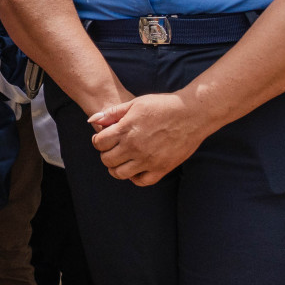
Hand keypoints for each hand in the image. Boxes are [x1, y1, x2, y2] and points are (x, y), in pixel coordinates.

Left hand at [89, 92, 207, 185]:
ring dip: (117, 167)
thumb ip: (112, 113)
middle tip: (112, 149)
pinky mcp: (162, 168)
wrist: (193, 114)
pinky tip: (136, 168)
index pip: (99, 143)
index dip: (98, 141)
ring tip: (122, 159)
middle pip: (107, 160)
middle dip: (106, 154)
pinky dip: (135, 177)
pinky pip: (141, 181)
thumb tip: (92, 119)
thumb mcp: (135, 103)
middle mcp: (135, 147)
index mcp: (126, 129)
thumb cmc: (163, 105)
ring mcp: (148, 160)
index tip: (103, 139)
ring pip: (120, 174)